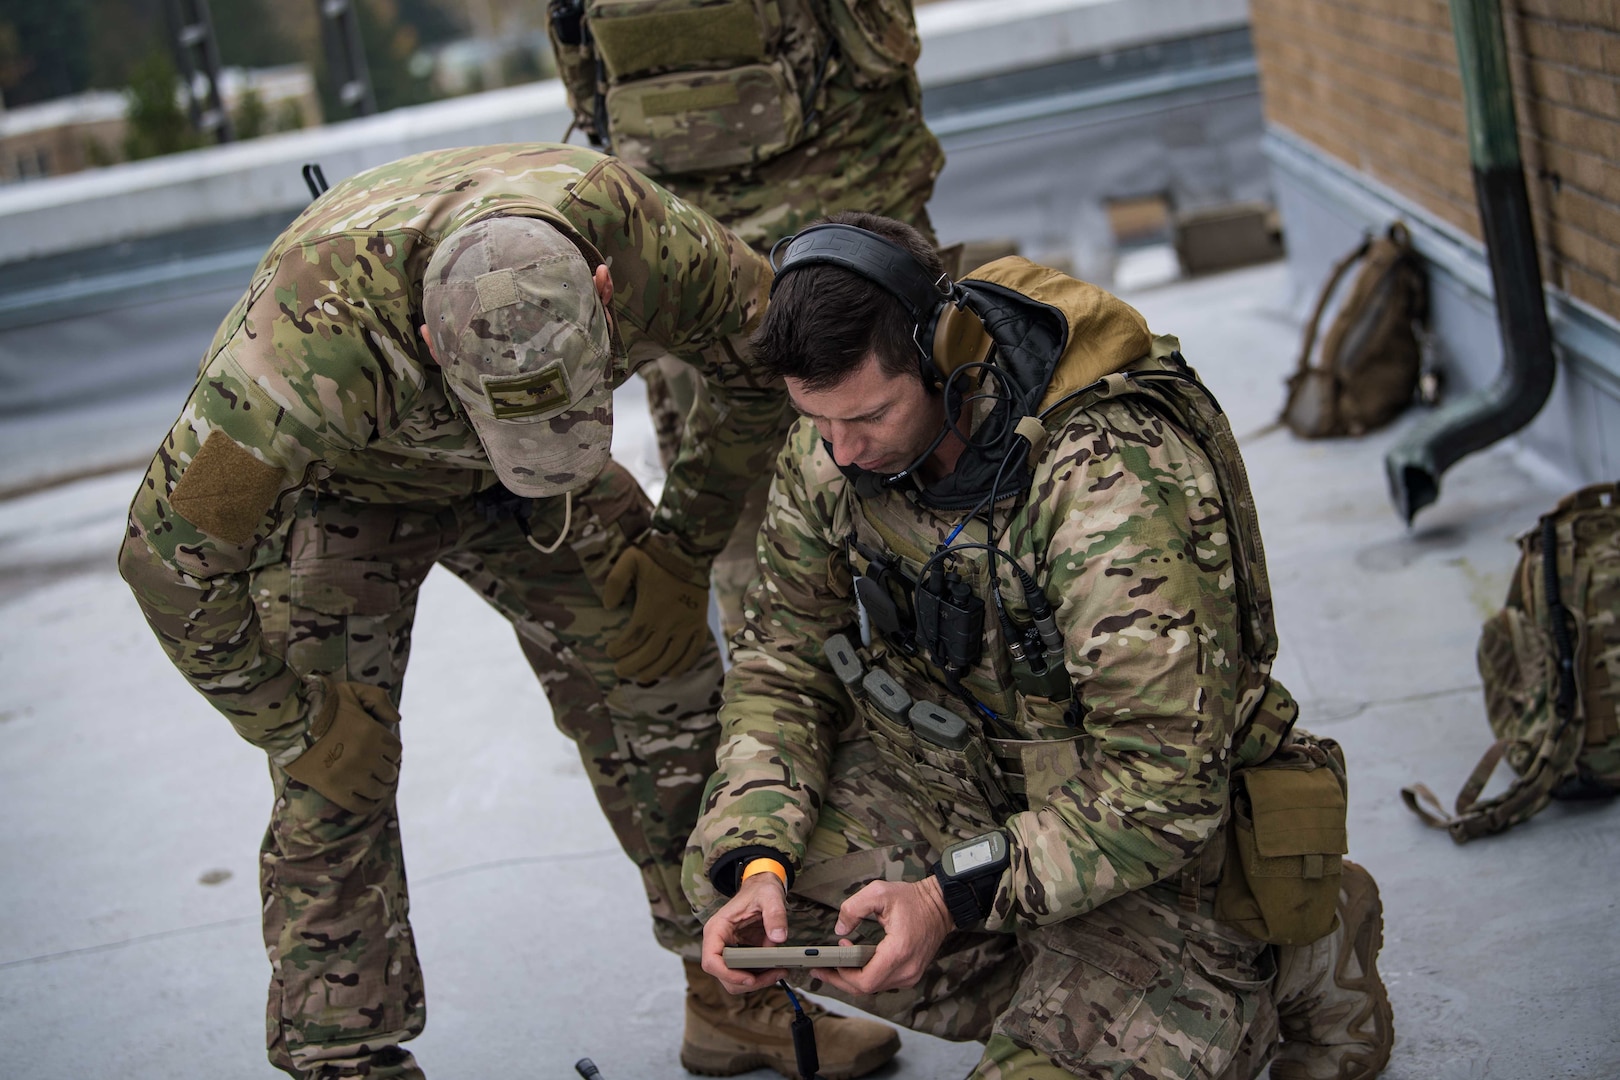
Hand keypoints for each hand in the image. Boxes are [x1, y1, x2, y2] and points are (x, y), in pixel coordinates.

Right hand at [282, 681, 401, 813]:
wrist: (289, 723)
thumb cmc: (321, 705)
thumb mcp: (352, 690)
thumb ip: (378, 699)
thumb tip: (396, 718)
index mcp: (373, 733)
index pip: (395, 751)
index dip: (390, 752)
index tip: (382, 754)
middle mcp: (367, 756)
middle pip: (389, 772)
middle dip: (386, 770)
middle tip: (378, 770)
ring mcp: (352, 775)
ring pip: (378, 790)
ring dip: (379, 788)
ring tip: (373, 784)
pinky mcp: (335, 790)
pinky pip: (360, 806)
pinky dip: (367, 805)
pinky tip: (365, 800)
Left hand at [602, 534, 710, 679]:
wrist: (690, 553)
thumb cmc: (657, 558)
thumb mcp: (630, 560)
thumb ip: (615, 581)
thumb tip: (608, 606)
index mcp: (651, 609)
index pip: (632, 639)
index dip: (619, 650)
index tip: (610, 651)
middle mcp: (669, 622)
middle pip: (649, 654)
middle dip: (632, 665)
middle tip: (619, 670)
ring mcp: (687, 626)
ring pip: (669, 658)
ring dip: (654, 671)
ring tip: (640, 677)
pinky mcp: (699, 625)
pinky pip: (693, 652)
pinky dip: (682, 666)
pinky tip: (670, 673)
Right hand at [700, 872, 791, 994]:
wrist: (762, 888)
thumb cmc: (760, 890)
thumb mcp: (770, 897)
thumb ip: (775, 915)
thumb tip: (778, 938)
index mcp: (717, 929)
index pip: (711, 961)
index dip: (727, 974)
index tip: (750, 978)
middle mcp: (718, 942)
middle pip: (723, 976)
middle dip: (747, 982)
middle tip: (773, 975)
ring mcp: (728, 951)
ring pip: (734, 980)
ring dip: (756, 982)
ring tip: (779, 972)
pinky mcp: (740, 955)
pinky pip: (745, 974)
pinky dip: (760, 978)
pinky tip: (776, 969)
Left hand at [815, 877, 952, 996]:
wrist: (941, 905)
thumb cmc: (913, 899)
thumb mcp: (878, 892)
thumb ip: (853, 908)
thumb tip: (839, 929)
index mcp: (898, 952)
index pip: (865, 981)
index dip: (844, 974)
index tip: (834, 957)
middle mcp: (906, 970)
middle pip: (866, 989)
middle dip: (840, 981)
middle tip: (820, 970)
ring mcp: (911, 975)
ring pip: (874, 989)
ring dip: (852, 980)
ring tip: (833, 967)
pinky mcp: (911, 974)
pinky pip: (883, 983)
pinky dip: (866, 977)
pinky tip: (853, 966)